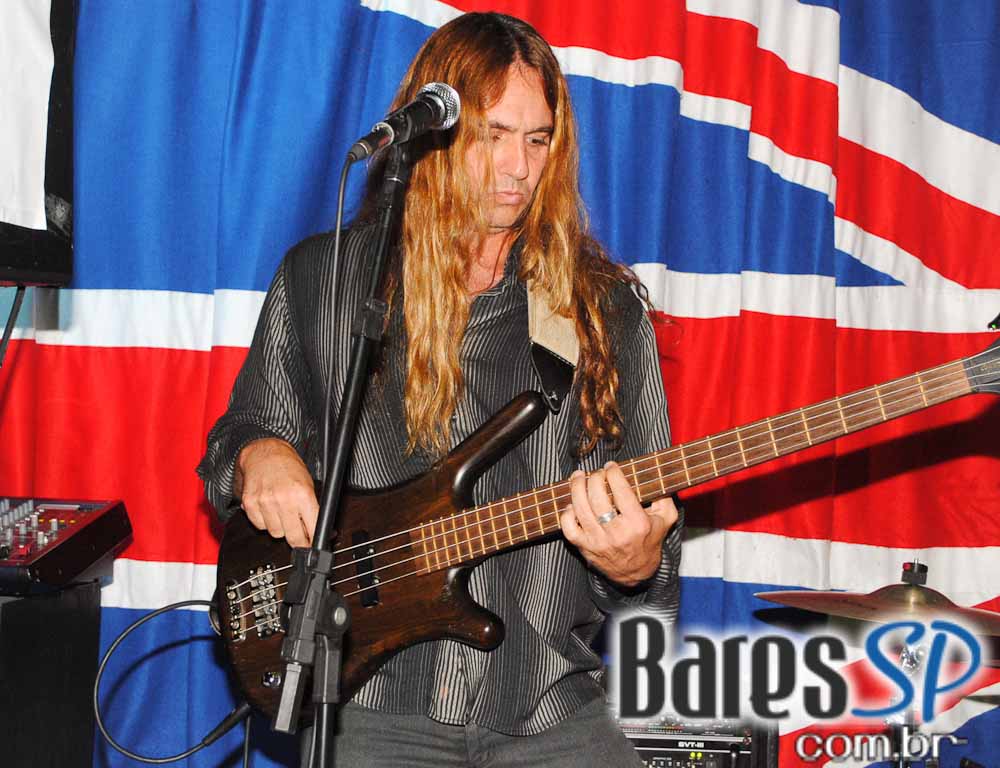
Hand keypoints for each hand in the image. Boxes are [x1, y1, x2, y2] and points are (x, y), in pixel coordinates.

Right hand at [235, 438, 317, 547]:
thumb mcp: (308, 485)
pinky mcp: (250, 504)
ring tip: (282, 512)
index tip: (313, 544)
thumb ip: (312, 509)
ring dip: (280, 527)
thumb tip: (319, 532)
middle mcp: (284, 499)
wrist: (264, 453)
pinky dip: (265, 521)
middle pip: (294, 537)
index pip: (313, 528)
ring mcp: (265, 503)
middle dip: (299, 540)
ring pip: (276, 533)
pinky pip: (260, 526)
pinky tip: (269, 508)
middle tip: (300, 535)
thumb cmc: (289, 467)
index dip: (314, 540)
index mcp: (302, 494)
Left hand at [559, 461, 678, 587]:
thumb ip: (664, 497)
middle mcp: (617, 533)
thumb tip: (654, 476)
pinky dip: (567, 513)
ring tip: (578, 477)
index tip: (610, 466)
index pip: (621, 491)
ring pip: (581, 509)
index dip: (613, 474)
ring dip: (577, 488)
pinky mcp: (585, 548)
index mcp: (638, 524)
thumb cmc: (649, 541)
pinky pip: (569, 528)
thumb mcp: (665, 519)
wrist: (636, 573)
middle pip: (598, 498)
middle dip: (594, 478)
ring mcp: (598, 541)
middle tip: (596, 473)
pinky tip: (572, 503)